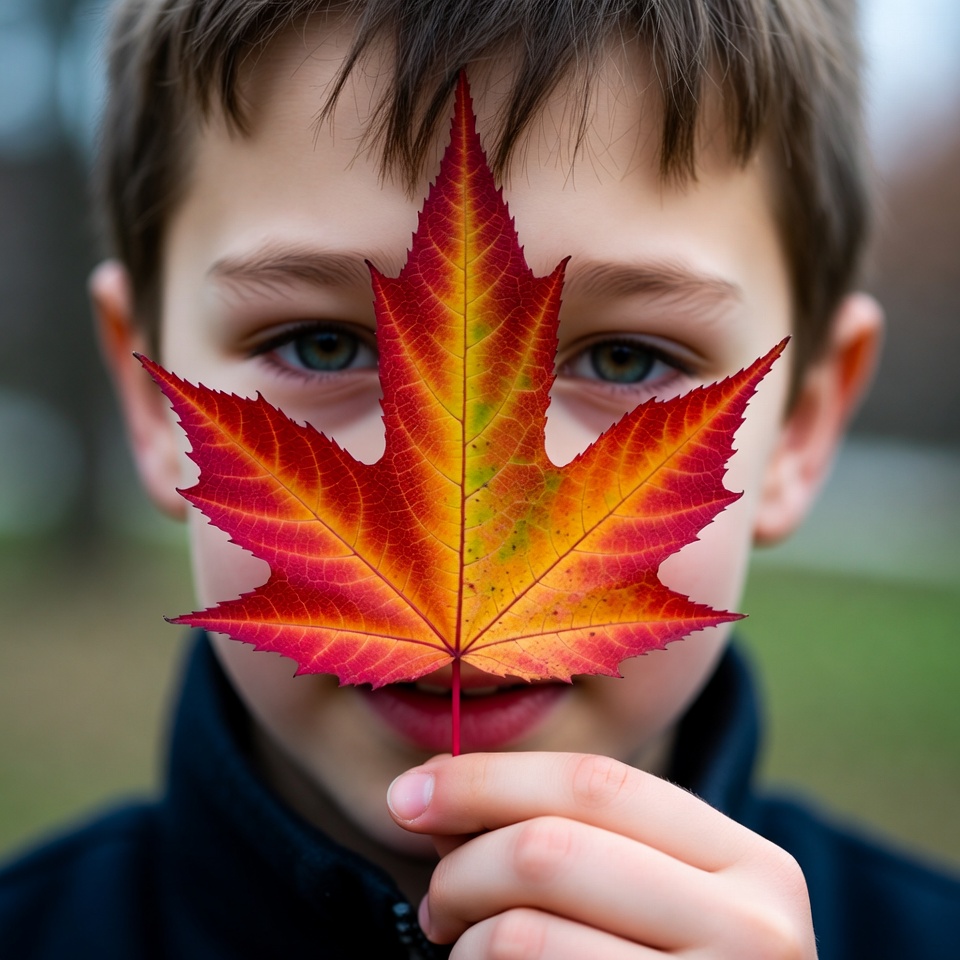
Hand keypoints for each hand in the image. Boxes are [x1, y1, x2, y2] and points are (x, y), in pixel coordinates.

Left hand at [387, 752, 816, 958]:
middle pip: (550, 850)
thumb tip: (431, 797)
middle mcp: (755, 933)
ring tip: (463, 949)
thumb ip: (570, 836)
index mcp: (752, 865)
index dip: (487, 778)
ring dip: (464, 937)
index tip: (408, 793)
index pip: (597, 783)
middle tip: (434, 899)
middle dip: (463, 866)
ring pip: (523, 934)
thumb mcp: (652, 895)